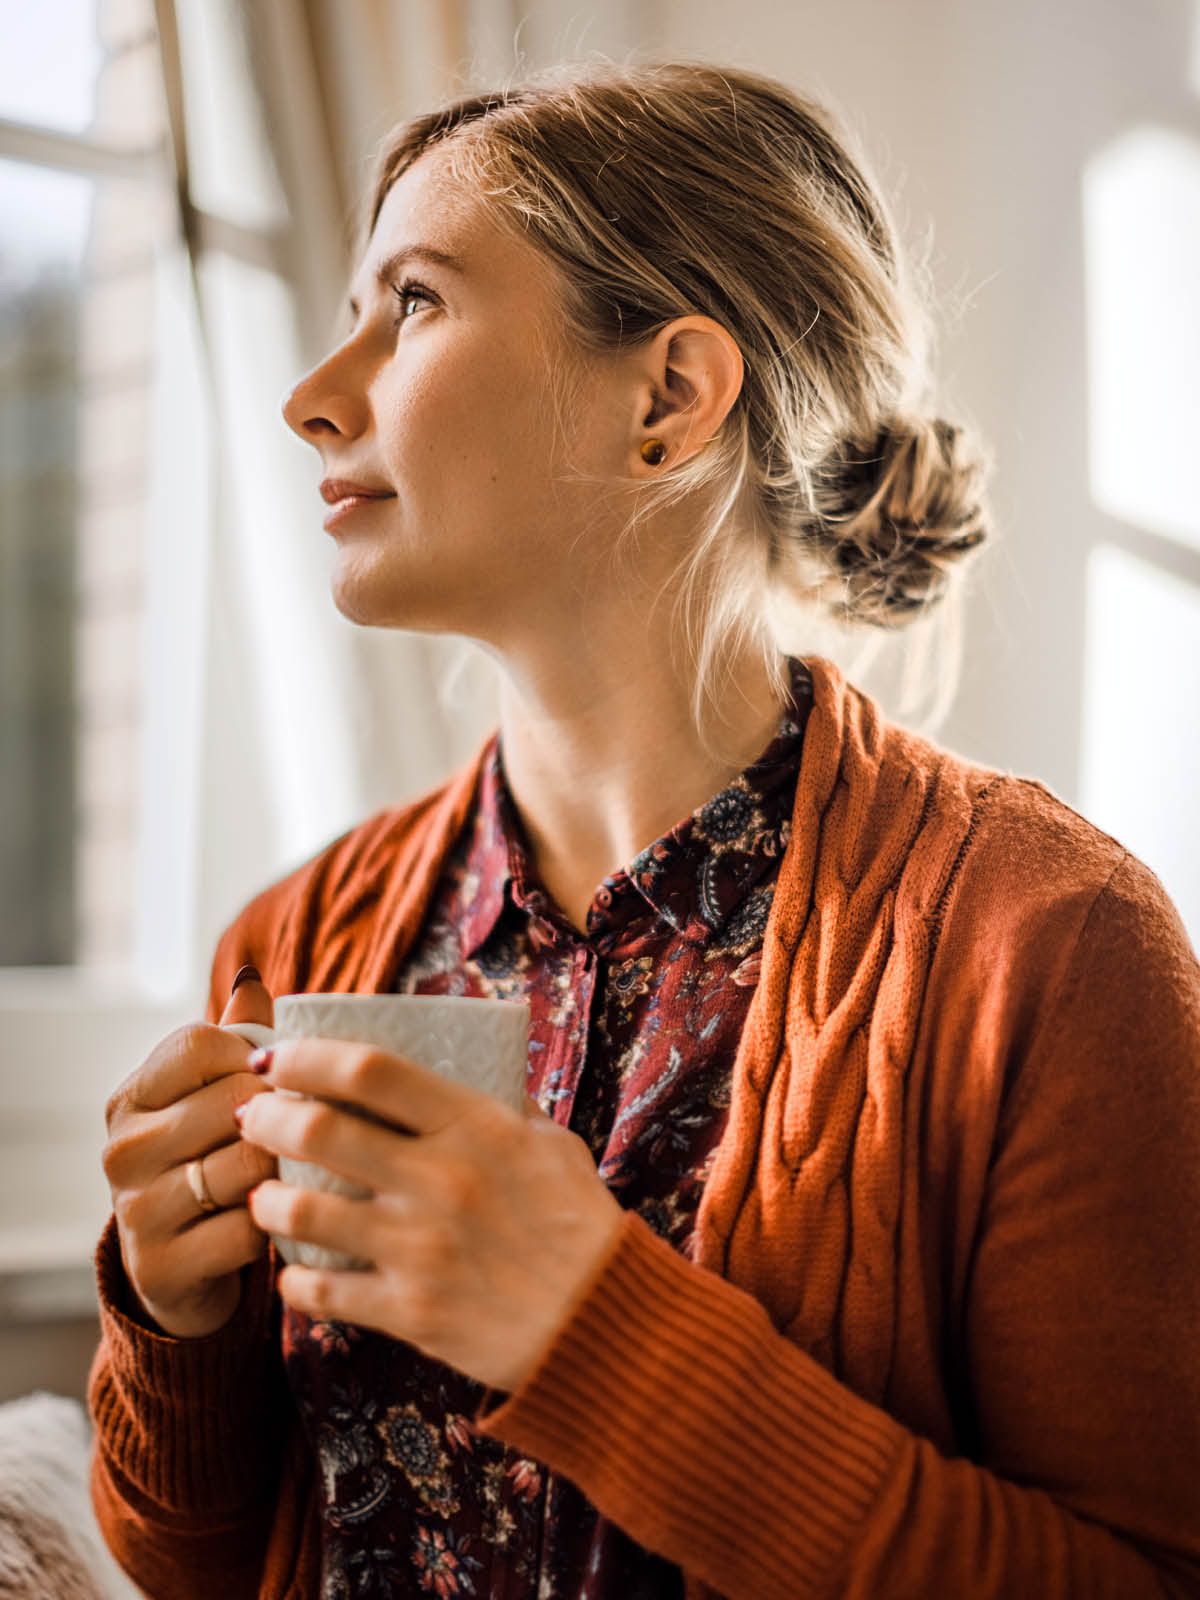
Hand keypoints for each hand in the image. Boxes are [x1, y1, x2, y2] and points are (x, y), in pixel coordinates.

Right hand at [101, 973, 278, 1337]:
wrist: (181, 1269)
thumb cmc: (210, 1162)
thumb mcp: (214, 1096)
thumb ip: (237, 1037)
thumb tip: (252, 977)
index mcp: (131, 1096)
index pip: (203, 1044)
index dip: (258, 1058)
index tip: (279, 1081)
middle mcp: (122, 1149)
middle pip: (233, 1102)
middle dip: (284, 1114)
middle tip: (312, 1127)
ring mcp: (136, 1210)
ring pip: (246, 1164)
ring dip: (286, 1169)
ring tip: (301, 1170)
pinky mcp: (160, 1266)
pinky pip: (249, 1226)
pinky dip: (278, 1222)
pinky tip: (281, 1219)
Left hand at [237, 1039, 625, 1392]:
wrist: (605, 1324)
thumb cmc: (581, 1225)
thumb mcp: (553, 1144)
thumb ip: (503, 1108)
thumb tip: (466, 1070)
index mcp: (475, 1126)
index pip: (368, 1069)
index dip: (306, 1055)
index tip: (274, 1058)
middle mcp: (440, 1179)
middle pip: (319, 1130)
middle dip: (265, 1117)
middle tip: (249, 1116)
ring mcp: (421, 1247)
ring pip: (303, 1211)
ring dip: (267, 1199)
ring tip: (261, 1195)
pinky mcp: (411, 1311)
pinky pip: (321, 1290)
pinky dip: (294, 1279)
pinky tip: (293, 1271)